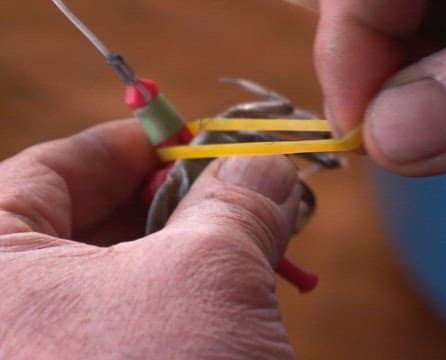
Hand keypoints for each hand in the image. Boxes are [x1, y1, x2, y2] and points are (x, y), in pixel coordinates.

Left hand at [0, 119, 297, 358]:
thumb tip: (267, 163)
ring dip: (183, 249)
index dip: (122, 144)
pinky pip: (125, 324)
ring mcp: (42, 352)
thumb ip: (238, 200)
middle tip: (229, 185)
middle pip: (79, 224)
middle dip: (165, 198)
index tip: (184, 135)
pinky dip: (179, 299)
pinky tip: (230, 292)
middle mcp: (9, 315)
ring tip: (244, 237)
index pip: (43, 173)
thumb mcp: (211, 272)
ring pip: (110, 278)